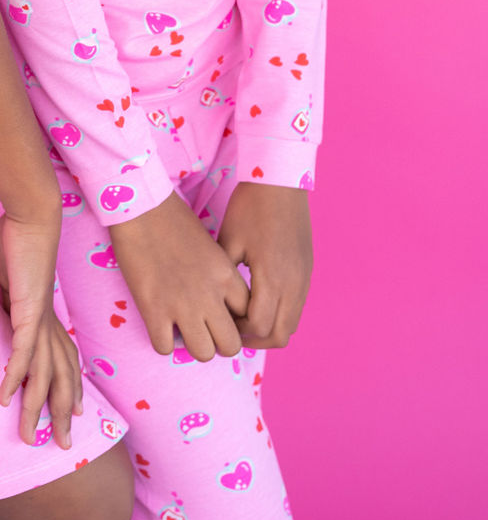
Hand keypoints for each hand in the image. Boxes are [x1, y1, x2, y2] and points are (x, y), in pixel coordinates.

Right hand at [0, 212, 82, 448]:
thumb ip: (14, 299)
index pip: (64, 360)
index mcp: (48, 316)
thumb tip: (7, 307)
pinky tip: (7, 397)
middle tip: (65, 446)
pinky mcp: (27, 312)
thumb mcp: (16, 279)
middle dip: (61, 413)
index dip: (70, 388)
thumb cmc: (22, 243)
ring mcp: (39, 320)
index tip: (74, 412)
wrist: (33, 219)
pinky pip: (22, 352)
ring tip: (29, 436)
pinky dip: (16, 377)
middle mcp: (49, 323)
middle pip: (60, 377)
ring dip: (36, 408)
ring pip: (42, 374)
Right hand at [110, 190, 249, 360]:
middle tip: (204, 329)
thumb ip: (219, 277)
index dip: (235, 321)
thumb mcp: (210, 247)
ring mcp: (182, 305)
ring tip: (182, 329)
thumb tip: (218, 303)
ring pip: (203, 354)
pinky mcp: (153, 310)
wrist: (141, 207)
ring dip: (194, 345)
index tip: (221, 316)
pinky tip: (159, 324)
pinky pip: (165, 348)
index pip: (248, 317)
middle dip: (218, 342)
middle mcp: (210, 295)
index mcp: (226, 276)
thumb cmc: (174, 220)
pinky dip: (163, 341)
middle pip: (231, 346)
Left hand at [217, 182, 312, 347]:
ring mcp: (304, 279)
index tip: (220, 322)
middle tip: (232, 329)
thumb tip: (212, 302)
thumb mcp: (229, 241)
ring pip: (291, 324)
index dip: (237, 332)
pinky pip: (297, 307)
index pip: (259, 327)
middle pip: (279, 336)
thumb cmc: (250, 207)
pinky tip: (260, 301)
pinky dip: (280, 314)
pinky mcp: (307, 272)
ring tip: (245, 317)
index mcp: (273, 279)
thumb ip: (224, 277)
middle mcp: (294, 285)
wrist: (281, 181)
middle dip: (255, 339)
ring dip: (270, 328)